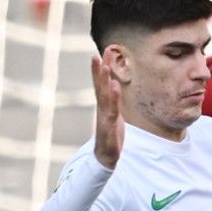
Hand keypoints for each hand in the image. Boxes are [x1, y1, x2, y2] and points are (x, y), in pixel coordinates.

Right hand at [91, 51, 124, 168]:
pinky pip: (111, 110)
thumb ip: (113, 103)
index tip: (101, 52)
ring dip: (103, 80)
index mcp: (103, 106)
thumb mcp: (113, 117)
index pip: (100, 84)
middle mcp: (102, 109)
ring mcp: (104, 117)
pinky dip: (113, 98)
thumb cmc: (110, 136)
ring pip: (103, 96)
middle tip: (97, 54)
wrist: (106, 157)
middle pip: (99, 87)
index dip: (100, 69)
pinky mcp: (108, 127)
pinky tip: (114, 86)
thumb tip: (114, 87)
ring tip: (104, 66)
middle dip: (98, 70)